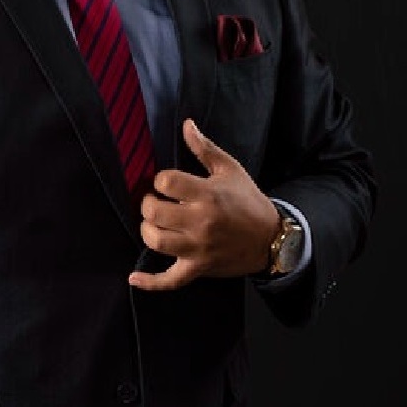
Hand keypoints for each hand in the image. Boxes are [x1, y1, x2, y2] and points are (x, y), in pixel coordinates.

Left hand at [129, 119, 278, 291]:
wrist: (272, 238)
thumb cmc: (248, 200)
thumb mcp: (230, 170)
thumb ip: (205, 148)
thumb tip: (186, 124)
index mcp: (208, 195)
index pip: (166, 182)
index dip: (160, 180)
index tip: (167, 183)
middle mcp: (201, 222)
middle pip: (155, 212)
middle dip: (148, 204)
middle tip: (156, 202)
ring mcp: (199, 248)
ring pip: (157, 241)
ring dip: (147, 231)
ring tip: (153, 223)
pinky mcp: (199, 268)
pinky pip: (171, 280)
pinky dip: (151, 282)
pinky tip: (134, 277)